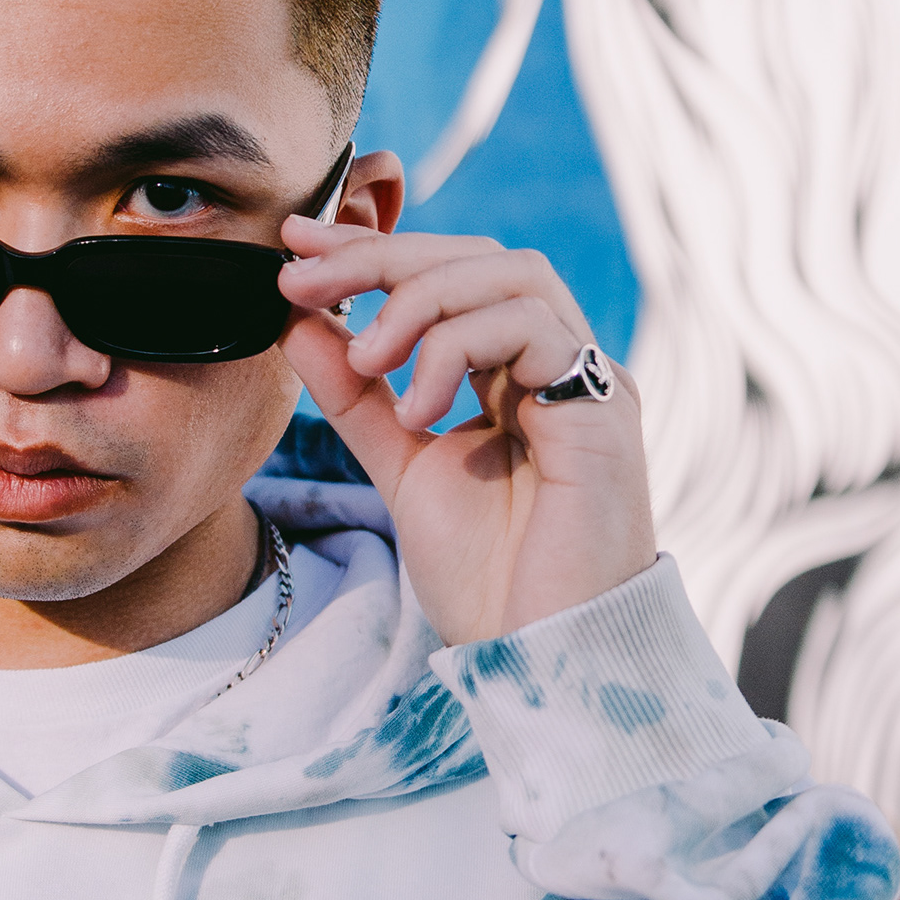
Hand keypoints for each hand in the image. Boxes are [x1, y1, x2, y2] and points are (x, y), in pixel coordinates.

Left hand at [277, 221, 655, 643]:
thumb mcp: (399, 463)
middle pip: (477, 255)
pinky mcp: (604, 410)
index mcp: (516, 369)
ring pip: (511, 274)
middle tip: (300, 278)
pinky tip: (418, 411)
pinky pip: (534, 329)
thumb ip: (355, 394)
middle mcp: (560, 362)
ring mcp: (589, 380)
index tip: (295, 245)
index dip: (371, 248)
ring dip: (420, 301)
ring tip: (367, 360)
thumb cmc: (487, 574)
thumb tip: (297, 318)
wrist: (538, 655)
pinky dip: (457, 350)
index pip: (448, 273)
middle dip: (380, 257)